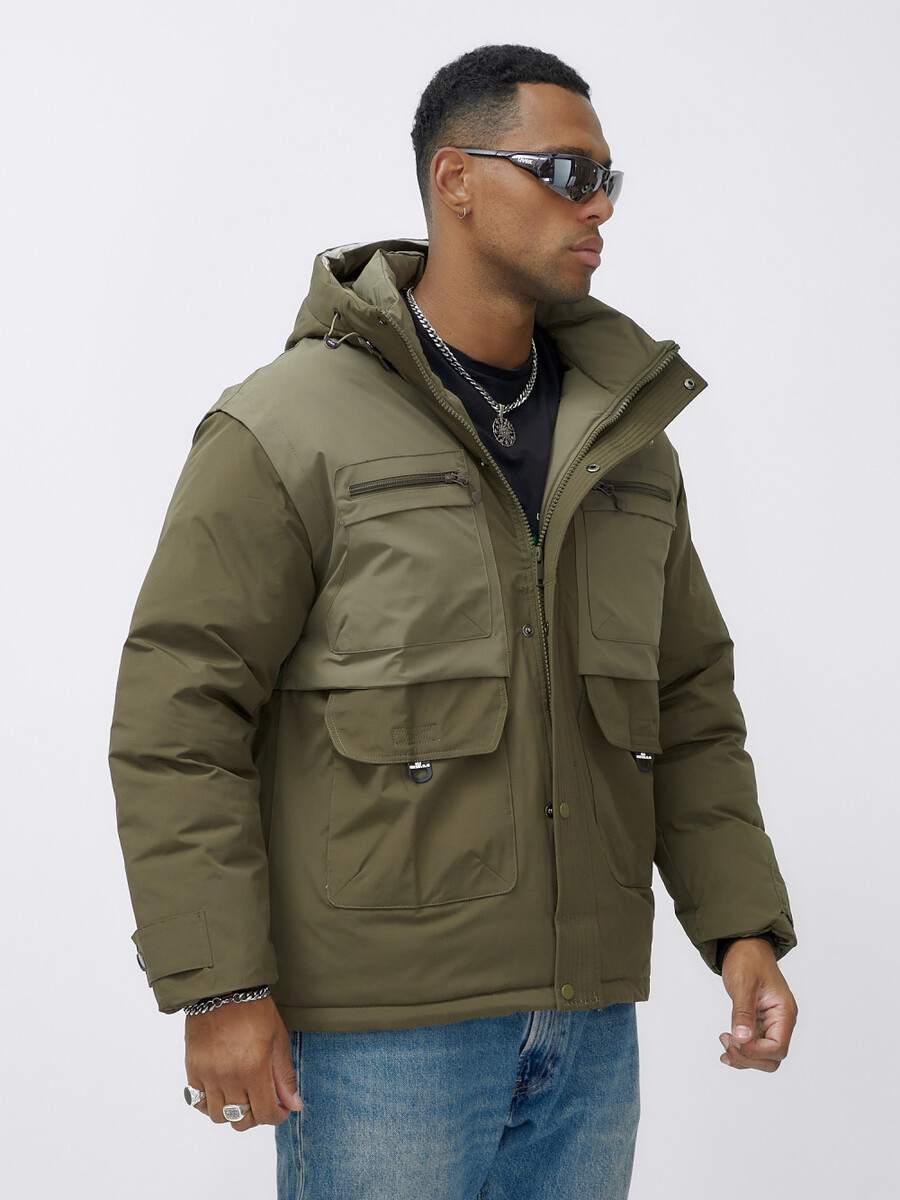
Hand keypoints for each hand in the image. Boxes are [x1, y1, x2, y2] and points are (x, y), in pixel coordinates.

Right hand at [184, 995, 302, 1130]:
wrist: (223, 990)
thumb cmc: (254, 1010)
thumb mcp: (278, 1039)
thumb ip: (284, 1075)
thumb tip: (294, 1104)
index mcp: (253, 1068)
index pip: (264, 1114)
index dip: (277, 1117)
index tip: (281, 1110)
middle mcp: (228, 1076)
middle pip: (241, 1120)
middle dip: (256, 1117)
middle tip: (262, 1102)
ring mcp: (208, 1075)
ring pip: (218, 1116)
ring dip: (233, 1112)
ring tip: (242, 1096)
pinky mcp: (193, 1070)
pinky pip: (198, 1103)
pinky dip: (211, 1104)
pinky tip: (222, 1092)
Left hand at [718, 937, 797, 1072]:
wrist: (745, 946)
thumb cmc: (748, 959)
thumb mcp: (744, 983)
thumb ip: (743, 1012)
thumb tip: (741, 1039)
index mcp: (784, 1012)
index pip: (778, 1047)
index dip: (755, 1051)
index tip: (735, 1042)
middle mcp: (781, 1021)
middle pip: (772, 1057)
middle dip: (749, 1057)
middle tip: (726, 1042)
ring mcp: (771, 1023)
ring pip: (763, 1056)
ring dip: (744, 1057)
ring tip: (724, 1044)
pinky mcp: (760, 1023)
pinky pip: (754, 1046)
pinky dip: (742, 1051)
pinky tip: (727, 1050)